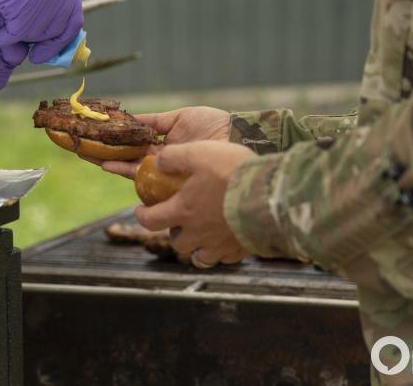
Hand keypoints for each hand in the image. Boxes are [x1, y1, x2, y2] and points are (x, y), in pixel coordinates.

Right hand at [0, 0, 83, 63]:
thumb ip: (48, 5)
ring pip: (33, 36)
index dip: (60, 41)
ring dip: (11, 37)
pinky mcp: (23, 6)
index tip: (43, 54)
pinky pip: (13, 37)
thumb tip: (56, 45)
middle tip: (13, 37)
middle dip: (33, 39)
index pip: (73, 21)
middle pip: (54, 32)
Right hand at [101, 107, 230, 178]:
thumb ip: (156, 121)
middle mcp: (163, 160)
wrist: (235, 137)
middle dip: (106, 154)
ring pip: (131, 167)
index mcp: (166, 144)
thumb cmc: (213, 126)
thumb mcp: (180, 117)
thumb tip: (131, 118)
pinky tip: (108, 164)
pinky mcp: (170, 178)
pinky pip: (144, 175)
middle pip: (128, 158)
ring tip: (89, 157)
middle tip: (83, 150)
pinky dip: (125, 169)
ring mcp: (165, 171)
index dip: (116, 141)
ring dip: (109, 162)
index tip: (97, 137)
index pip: (135, 143)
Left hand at [135, 141, 253, 267]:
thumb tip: (157, 161)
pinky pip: (226, 259)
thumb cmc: (232, 172)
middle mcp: (198, 233)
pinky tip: (226, 239)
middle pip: (177, 243)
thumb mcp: (199, 153)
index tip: (141, 210)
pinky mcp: (241, 249)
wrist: (270, 194)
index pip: (151, 221)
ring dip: (196, 248)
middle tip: (180, 219)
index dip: (142, 216)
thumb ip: (174, 156)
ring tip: (201, 235)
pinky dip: (222, 252)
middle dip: (174, 232)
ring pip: (199, 257)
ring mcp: (220, 245)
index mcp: (184, 211)